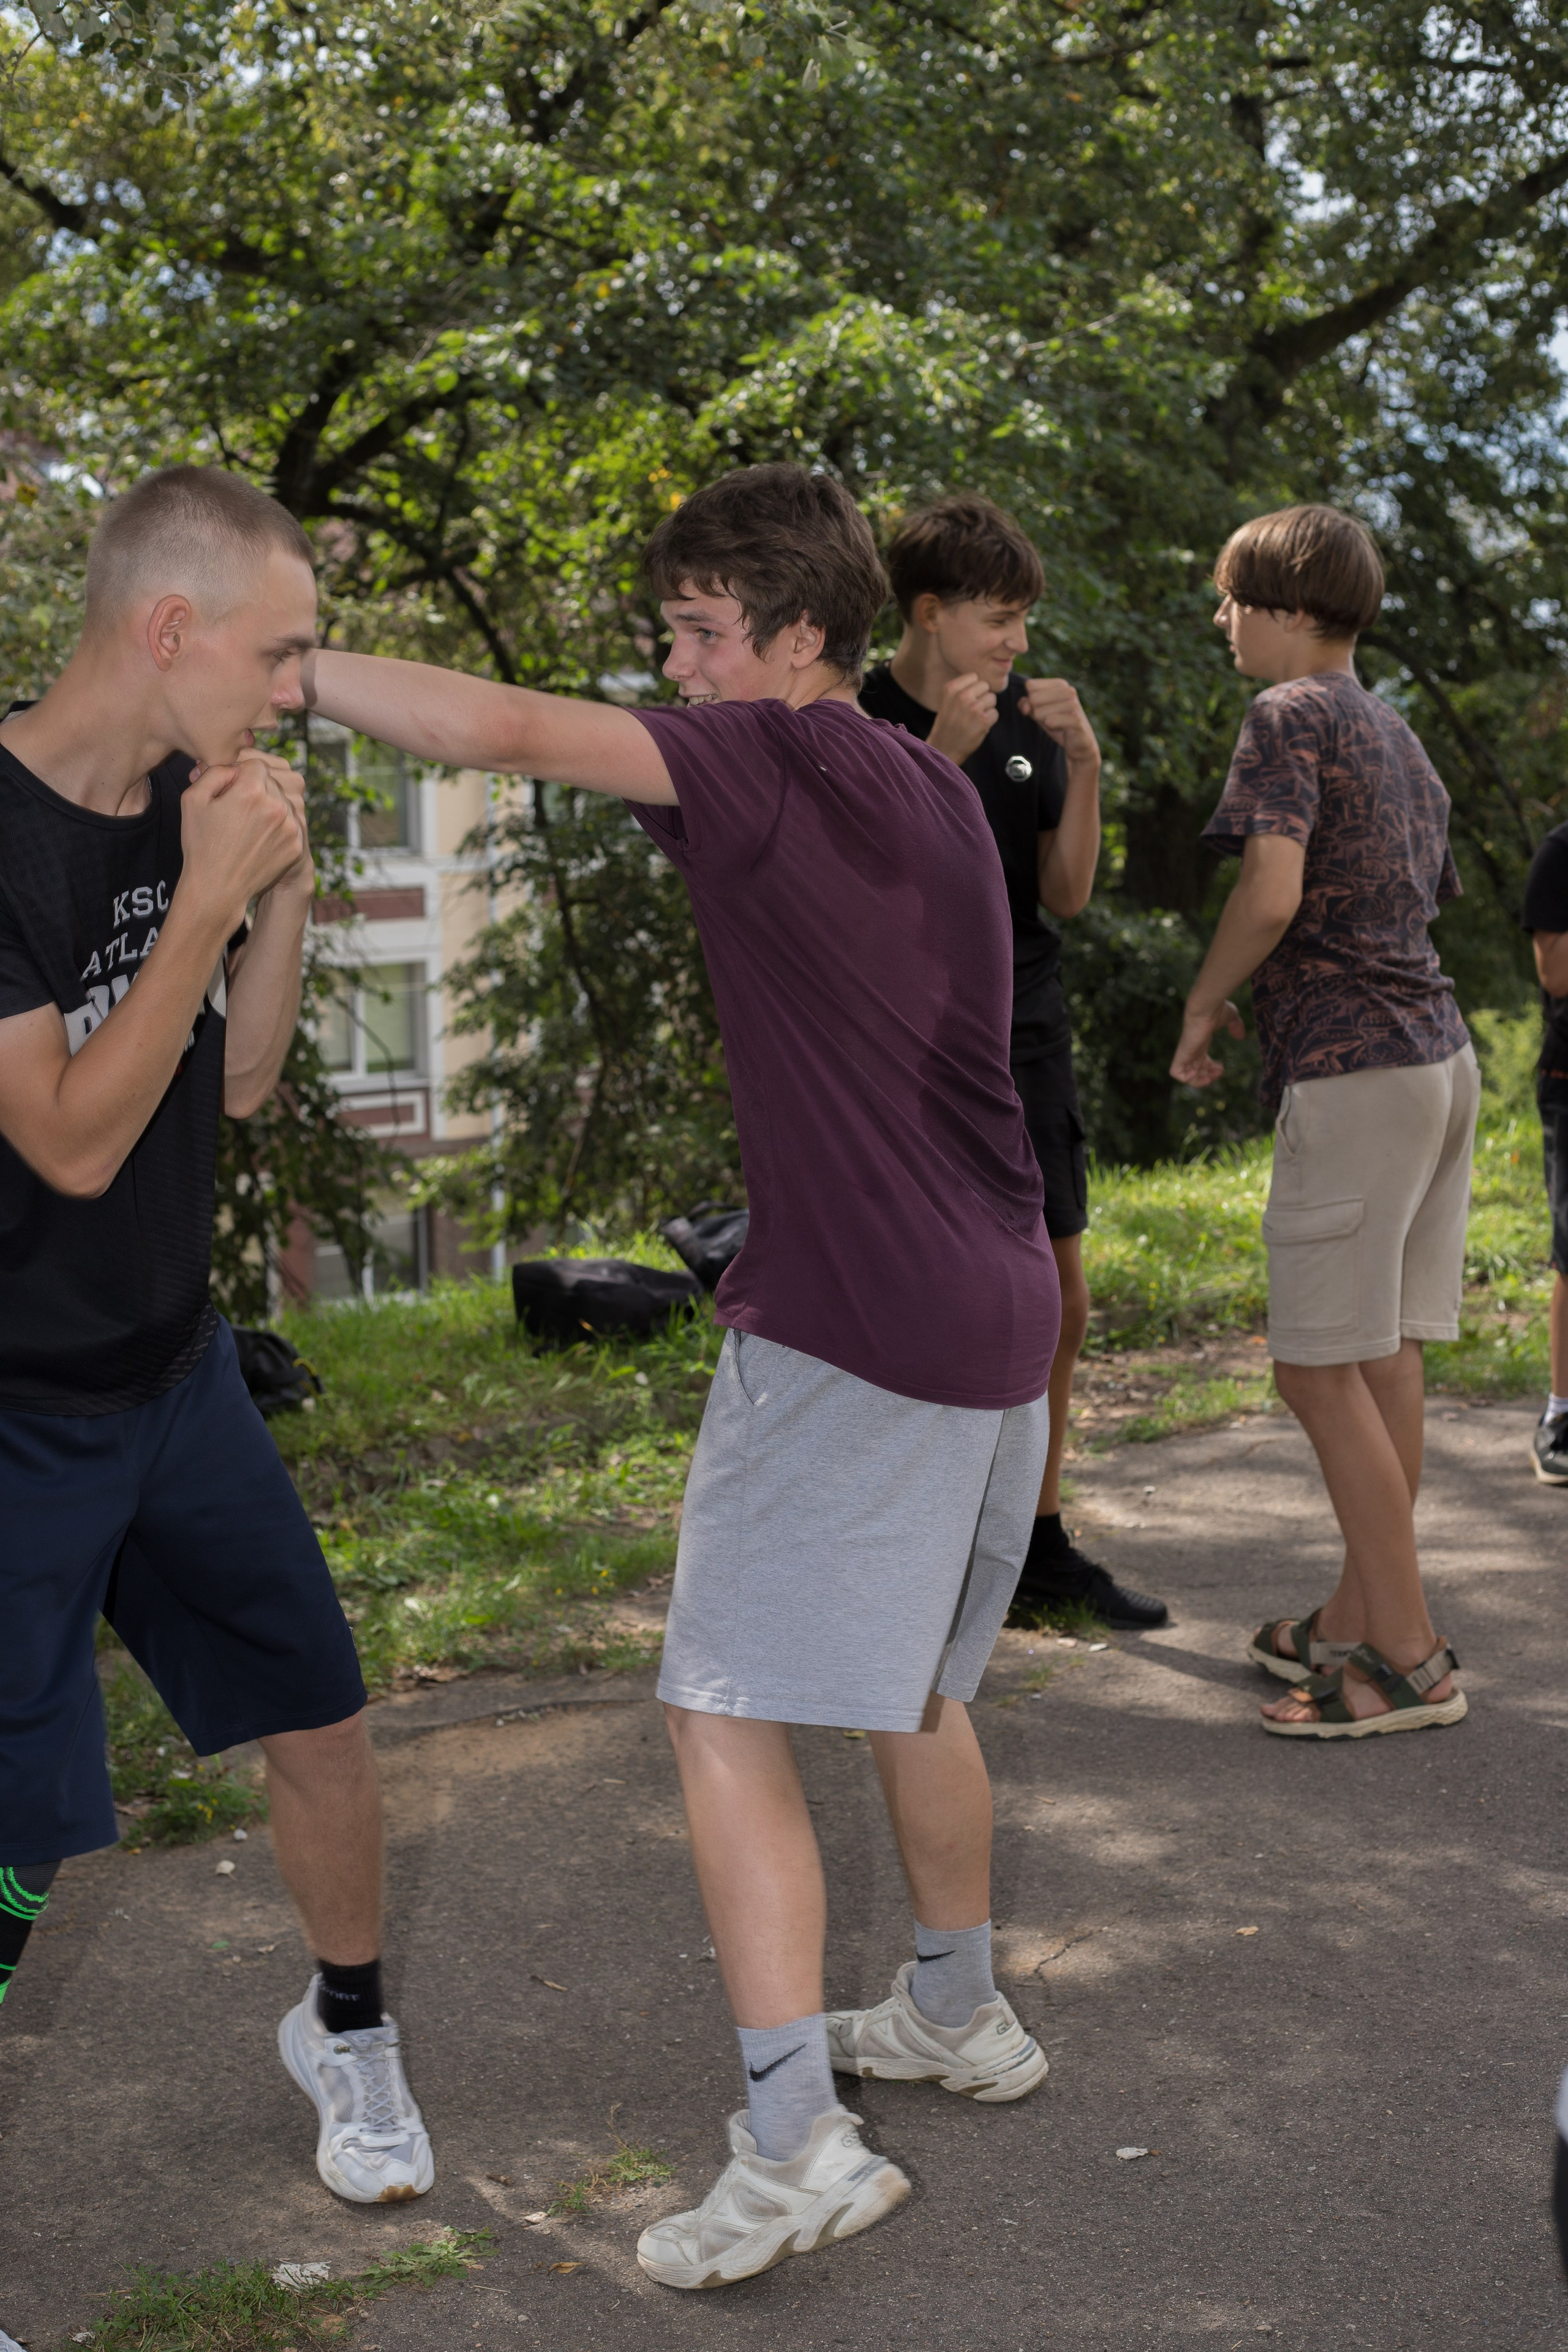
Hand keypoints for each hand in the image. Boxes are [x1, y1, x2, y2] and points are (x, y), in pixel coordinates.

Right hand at [180, 750, 311, 929]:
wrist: (217, 888)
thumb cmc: (201, 843)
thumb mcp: (193, 799)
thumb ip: (215, 771)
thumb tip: (236, 765)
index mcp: (252, 791)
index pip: (256, 764)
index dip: (240, 774)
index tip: (230, 790)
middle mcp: (277, 807)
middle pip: (272, 782)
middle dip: (256, 790)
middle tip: (237, 810)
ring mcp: (291, 828)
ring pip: (284, 801)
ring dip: (269, 807)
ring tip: (248, 826)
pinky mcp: (297, 845)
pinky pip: (291, 823)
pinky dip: (278, 827)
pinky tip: (258, 839)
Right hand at [926, 672, 997, 764]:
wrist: (944, 748)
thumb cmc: (948, 723)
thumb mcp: (948, 700)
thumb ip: (962, 688)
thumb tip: (983, 680)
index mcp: (951, 688)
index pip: (974, 676)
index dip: (974, 687)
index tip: (968, 698)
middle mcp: (962, 696)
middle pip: (985, 685)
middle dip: (982, 696)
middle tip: (972, 710)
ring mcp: (974, 708)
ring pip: (992, 698)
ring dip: (987, 708)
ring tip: (974, 718)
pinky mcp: (983, 720)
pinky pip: (995, 713)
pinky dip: (989, 720)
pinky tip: (978, 726)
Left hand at [1020, 677, 1098, 765]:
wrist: (1080, 743)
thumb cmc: (1058, 724)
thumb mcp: (1038, 713)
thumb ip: (1026, 705)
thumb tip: (1025, 706)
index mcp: (1060, 684)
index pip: (1030, 685)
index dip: (1030, 701)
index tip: (1044, 708)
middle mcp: (1068, 690)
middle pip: (1033, 698)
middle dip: (1037, 713)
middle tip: (1052, 718)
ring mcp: (1073, 704)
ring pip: (1039, 711)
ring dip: (1045, 722)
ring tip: (1058, 723)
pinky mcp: (1075, 719)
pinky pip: (1049, 721)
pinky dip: (1052, 727)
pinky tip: (1063, 729)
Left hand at [1170, 1000, 1244, 1088]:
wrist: (1205, 1006)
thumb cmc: (1216, 1009)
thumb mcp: (1231, 1017)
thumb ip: (1235, 1026)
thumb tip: (1240, 1036)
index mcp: (1200, 1044)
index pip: (1200, 1063)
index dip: (1210, 1070)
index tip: (1221, 1067)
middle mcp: (1192, 1050)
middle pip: (1195, 1072)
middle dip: (1207, 1077)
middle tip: (1219, 1072)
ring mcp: (1186, 1052)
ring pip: (1187, 1076)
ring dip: (1200, 1081)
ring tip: (1212, 1076)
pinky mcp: (1181, 1054)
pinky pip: (1176, 1073)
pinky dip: (1186, 1078)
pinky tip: (1197, 1073)